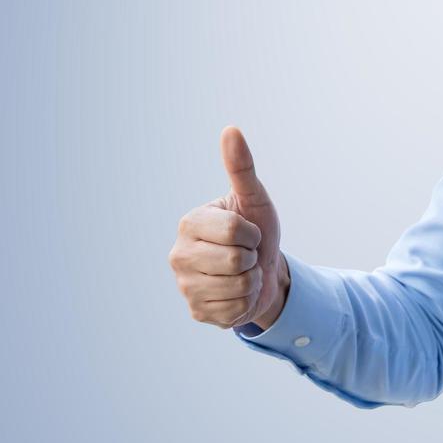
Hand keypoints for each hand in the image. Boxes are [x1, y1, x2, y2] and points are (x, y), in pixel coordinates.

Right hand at [168, 126, 288, 329]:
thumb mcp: (254, 199)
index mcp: (189, 223)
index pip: (234, 231)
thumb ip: (241, 167)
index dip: (253, 233)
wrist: (264, 270)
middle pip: (235, 261)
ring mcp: (185, 286)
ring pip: (238, 287)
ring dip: (251, 281)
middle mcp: (178, 255)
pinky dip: (246, 302)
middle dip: (252, 258)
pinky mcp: (197, 312)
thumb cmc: (256, 228)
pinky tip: (238, 293)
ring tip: (243, 273)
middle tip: (246, 254)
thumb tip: (231, 130)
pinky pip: (235, 311)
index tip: (248, 233)